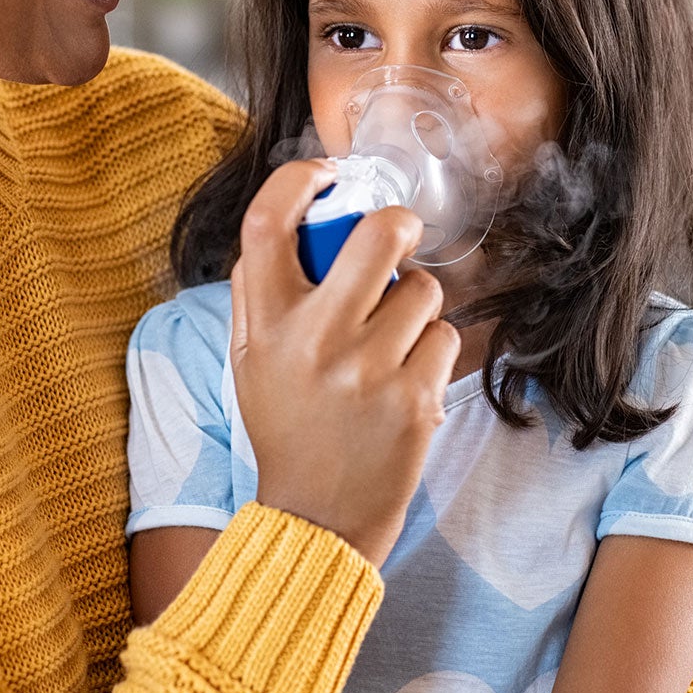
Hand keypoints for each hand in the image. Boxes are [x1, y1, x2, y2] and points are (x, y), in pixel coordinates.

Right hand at [229, 159, 458, 565]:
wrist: (318, 517)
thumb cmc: (287, 425)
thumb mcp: (250, 360)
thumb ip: (259, 292)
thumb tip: (295, 217)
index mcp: (266, 325)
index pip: (268, 223)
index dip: (299, 180)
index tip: (324, 175)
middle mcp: (315, 342)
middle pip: (377, 234)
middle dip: (397, 224)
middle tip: (397, 236)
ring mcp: (369, 371)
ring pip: (423, 288)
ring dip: (414, 302)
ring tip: (390, 340)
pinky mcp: (415, 399)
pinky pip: (443, 335)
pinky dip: (430, 349)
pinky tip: (405, 379)